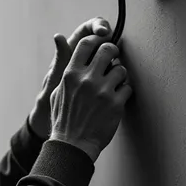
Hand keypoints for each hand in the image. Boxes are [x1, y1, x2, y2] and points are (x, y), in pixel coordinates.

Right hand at [28, 17, 112, 139]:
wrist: (73, 145)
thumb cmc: (64, 119)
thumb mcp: (57, 92)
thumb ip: (64, 69)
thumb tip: (60, 41)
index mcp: (70, 74)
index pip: (86, 43)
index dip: (96, 40)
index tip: (100, 44)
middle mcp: (87, 79)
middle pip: (108, 49)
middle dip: (113, 53)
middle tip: (113, 60)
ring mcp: (103, 91)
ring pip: (121, 69)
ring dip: (119, 76)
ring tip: (113, 85)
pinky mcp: (116, 104)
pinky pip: (128, 88)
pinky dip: (124, 93)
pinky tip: (117, 99)